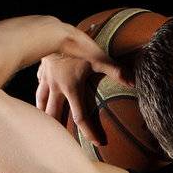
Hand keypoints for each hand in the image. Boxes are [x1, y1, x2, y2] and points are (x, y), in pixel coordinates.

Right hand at [36, 28, 126, 145]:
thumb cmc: (77, 43)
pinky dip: (40, 95)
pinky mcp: (41, 70)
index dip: (89, 132)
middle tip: (61, 144)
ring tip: (46, 126)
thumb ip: (115, 70)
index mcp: (71, 89)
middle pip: (54, 115)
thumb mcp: (99, 57)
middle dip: (57, 131)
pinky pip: (39, 87)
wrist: (52, 29)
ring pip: (41, 103)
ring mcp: (47, 79)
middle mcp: (57, 88)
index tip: (98, 143)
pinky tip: (39, 98)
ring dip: (44, 116)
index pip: (80, 117)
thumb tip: (134, 82)